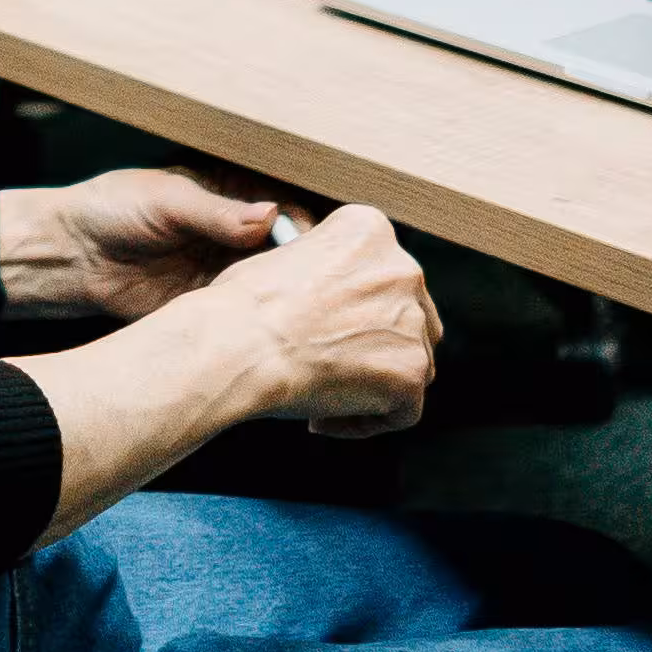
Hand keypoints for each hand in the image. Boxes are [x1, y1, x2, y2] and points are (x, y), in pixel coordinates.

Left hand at [5, 167, 288, 320]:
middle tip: (314, 278)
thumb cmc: (110, 209)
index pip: (282, 203)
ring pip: (270, 281)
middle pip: (285, 246)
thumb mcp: (167, 201)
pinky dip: (257, 317)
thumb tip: (270, 215)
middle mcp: (233, 230)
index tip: (315, 241)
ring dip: (284, 292)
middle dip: (302, 261)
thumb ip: (218, 212)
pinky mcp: (210, 302)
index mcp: (228, 191)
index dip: (302, 221)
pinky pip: (244, 310)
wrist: (70, 258)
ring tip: (298, 303)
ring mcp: (223, 267)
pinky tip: (269, 323)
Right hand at [207, 201, 439, 435]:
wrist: (239, 345)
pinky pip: (402, 410)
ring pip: (410, 364)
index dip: (355, 311)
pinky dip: (363, 421)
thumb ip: (322, 275)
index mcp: (369, 230)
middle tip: (328, 367)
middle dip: (374, 347)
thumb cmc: (241, 308)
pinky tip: (321, 419)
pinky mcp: (411, 371)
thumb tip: (325, 305)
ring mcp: (412, 322)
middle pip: (409, 319)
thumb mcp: (285, 261)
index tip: (322, 331)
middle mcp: (402, 268)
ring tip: (319, 399)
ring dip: (371, 384)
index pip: (383, 277)